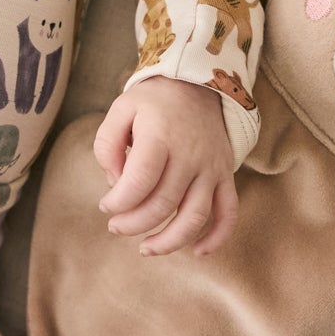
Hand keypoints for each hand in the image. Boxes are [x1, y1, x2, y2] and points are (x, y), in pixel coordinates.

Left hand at [93, 76, 236, 256]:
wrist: (197, 83)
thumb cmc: (153, 101)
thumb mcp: (121, 108)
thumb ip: (107, 144)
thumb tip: (115, 183)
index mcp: (161, 136)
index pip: (140, 181)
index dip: (119, 201)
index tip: (106, 205)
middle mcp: (190, 155)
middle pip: (163, 204)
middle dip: (134, 223)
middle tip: (115, 226)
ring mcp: (211, 167)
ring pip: (195, 216)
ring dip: (169, 241)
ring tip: (146, 249)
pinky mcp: (225, 175)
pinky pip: (228, 212)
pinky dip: (217, 237)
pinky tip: (197, 252)